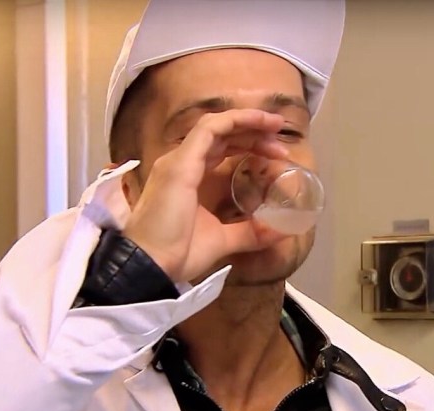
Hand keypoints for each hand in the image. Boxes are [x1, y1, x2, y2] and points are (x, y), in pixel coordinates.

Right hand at [122, 109, 288, 282]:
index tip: (277, 154)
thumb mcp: (223, 239)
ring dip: (247, 121)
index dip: (248, 145)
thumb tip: (282, 231)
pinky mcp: (181, 162)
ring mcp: (178, 160)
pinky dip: (235, 120)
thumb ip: (249, 232)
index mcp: (188, 178)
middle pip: (220, 135)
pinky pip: (209, 128)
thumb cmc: (178, 254)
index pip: (219, 148)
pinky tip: (257, 122)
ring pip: (216, 126)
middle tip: (280, 143)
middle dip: (252, 133)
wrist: (151, 265)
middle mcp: (181, 163)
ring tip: (275, 125)